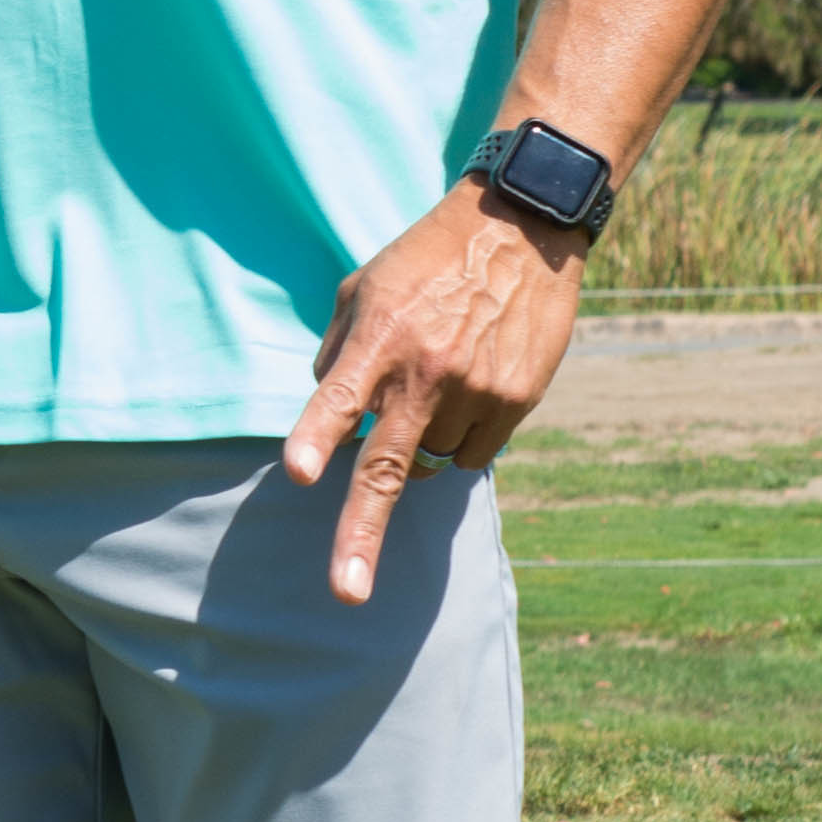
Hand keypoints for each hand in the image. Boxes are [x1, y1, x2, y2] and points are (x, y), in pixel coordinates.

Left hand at [283, 186, 588, 601]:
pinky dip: (457, 442)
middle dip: (362, 536)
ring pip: (429, 461)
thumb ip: (337, 353)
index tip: (300, 474)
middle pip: (387, 468)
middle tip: (347, 594)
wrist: (521, 227)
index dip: (319, 437)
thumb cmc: (425, 260)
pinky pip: (471, 455)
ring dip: (418, 446)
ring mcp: (475, 391)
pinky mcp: (516, 401)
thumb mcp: (364, 288)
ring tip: (432, 385)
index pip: (338, 398)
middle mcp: (425, 372)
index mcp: (378, 340)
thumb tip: (329, 418)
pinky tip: (464, 393)